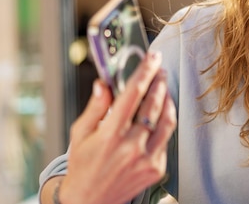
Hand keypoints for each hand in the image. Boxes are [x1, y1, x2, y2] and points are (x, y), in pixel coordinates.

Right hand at [58, 51, 175, 203]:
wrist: (90, 201)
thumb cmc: (83, 165)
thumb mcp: (80, 134)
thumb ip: (95, 107)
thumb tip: (103, 83)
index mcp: (109, 135)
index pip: (132, 95)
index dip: (144, 72)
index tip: (152, 58)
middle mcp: (130, 147)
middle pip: (154, 105)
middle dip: (160, 82)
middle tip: (160, 70)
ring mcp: (146, 159)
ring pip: (167, 121)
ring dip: (168, 100)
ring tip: (164, 88)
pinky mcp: (156, 168)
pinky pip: (166, 139)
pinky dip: (165, 122)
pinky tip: (161, 113)